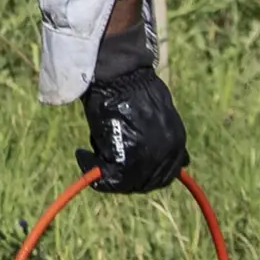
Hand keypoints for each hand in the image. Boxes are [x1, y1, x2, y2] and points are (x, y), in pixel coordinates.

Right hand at [77, 67, 186, 193]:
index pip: (164, 174)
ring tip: (92, 155)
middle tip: (106, 167)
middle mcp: (167, 156)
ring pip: (127, 183)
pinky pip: (107, 177)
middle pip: (147, 182)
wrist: (119, 76)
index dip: (145, 175)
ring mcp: (148, 160)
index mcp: (177, 144)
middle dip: (127, 179)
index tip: (127, 170)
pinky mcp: (125, 161)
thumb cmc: (132, 88)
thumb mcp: (156, 115)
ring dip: (108, 173)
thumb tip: (164, 155)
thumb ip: (160, 138)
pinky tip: (82, 155)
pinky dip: (91, 167)